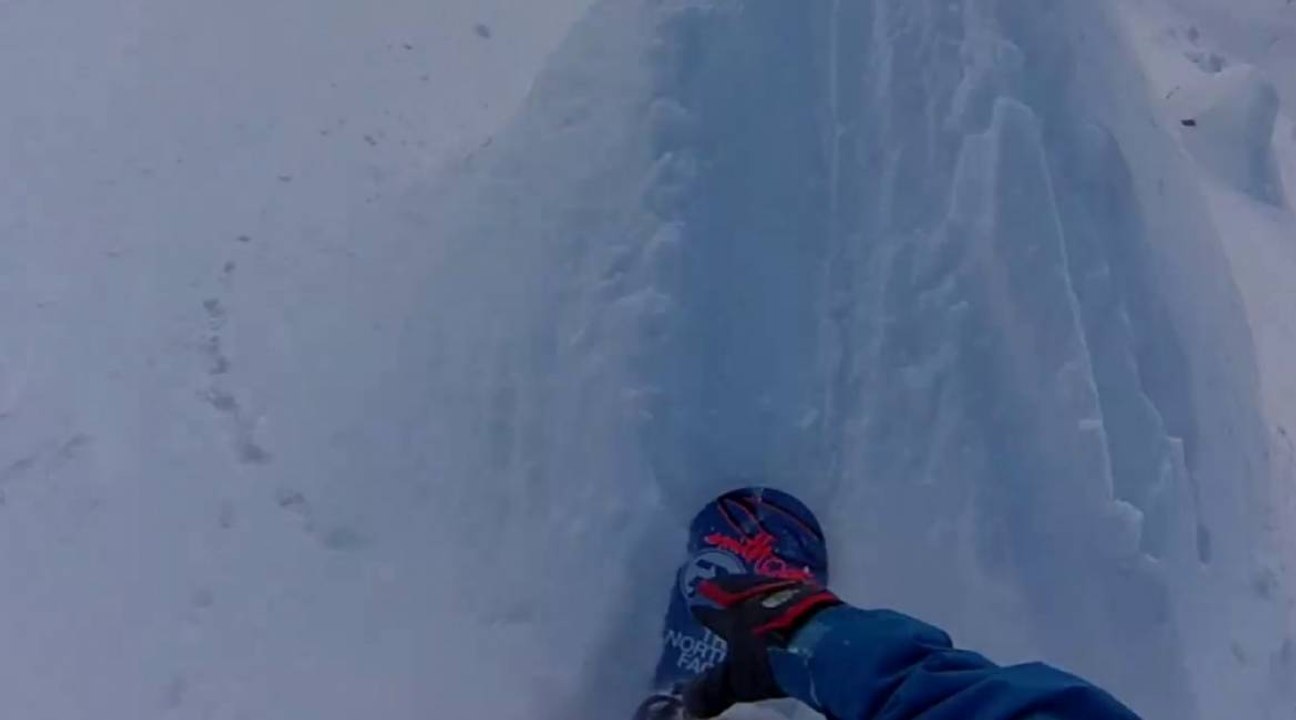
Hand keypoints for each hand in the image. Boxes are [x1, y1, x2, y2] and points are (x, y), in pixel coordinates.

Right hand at [683, 575, 840, 717]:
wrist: (821, 639)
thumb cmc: (774, 659)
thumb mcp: (740, 680)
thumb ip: (714, 690)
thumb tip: (687, 704)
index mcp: (735, 617)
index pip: (714, 614)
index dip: (704, 612)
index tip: (694, 606)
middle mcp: (757, 597)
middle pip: (738, 588)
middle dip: (727, 586)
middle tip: (719, 581)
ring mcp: (787, 591)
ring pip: (764, 583)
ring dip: (756, 585)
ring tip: (752, 584)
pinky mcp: (814, 592)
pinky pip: (792, 587)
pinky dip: (785, 591)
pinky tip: (789, 592)